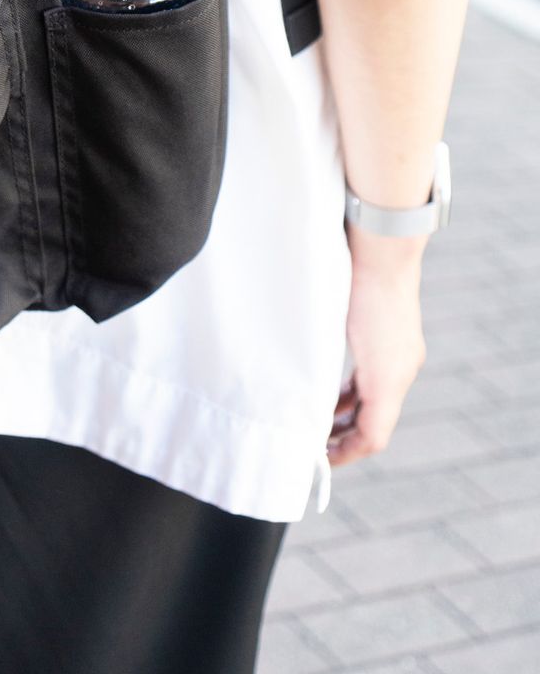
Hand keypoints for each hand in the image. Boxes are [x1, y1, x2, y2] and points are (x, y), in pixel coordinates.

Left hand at [328, 231, 426, 467]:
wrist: (383, 250)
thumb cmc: (354, 289)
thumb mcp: (332, 333)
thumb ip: (324, 373)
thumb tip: (305, 401)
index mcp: (388, 379)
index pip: (373, 439)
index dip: (346, 455)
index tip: (320, 460)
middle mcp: (403, 372)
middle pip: (377, 423)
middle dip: (346, 436)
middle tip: (315, 443)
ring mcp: (405, 354)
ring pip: (379, 401)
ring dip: (352, 413)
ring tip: (321, 418)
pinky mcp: (402, 339)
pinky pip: (382, 378)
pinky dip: (361, 390)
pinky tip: (337, 385)